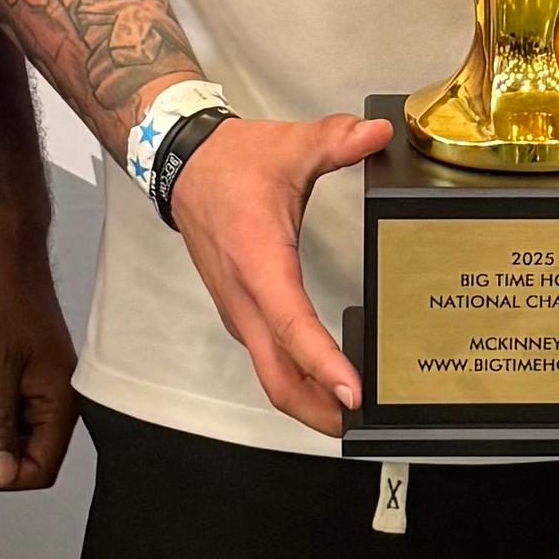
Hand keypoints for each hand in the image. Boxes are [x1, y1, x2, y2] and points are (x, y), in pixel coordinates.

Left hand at [0, 216, 76, 489]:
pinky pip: (6, 408)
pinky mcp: (24, 370)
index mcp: (61, 400)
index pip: (41, 470)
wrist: (2, 242)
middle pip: (28, 455)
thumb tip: (1, 475)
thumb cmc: (3, 292)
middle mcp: (58, 398)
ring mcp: (41, 384)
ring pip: (14, 433)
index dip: (3, 473)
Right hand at [169, 113, 390, 436]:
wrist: (182, 165)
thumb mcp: (290, 146)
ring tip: (347, 414)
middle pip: (276, 375)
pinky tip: (323, 379)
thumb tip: (376, 132)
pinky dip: (294, 378)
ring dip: (304, 400)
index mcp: (258, 260)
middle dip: (315, 408)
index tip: (352, 392)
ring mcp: (239, 309)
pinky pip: (267, 358)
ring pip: (269, 373)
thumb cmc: (234, 164)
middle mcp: (245, 297)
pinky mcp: (240, 311)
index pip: (292, 323)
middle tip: (359, 426)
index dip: (322, 362)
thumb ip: (335, 140)